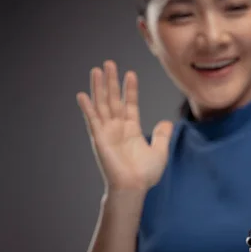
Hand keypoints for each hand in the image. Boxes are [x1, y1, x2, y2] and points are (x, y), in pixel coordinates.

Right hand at [76, 60, 172, 192]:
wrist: (134, 187)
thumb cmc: (145, 174)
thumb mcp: (160, 151)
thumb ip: (162, 135)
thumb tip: (167, 122)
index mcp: (131, 129)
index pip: (129, 103)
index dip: (129, 89)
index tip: (130, 74)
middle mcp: (117, 127)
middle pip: (113, 99)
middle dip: (111, 81)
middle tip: (108, 63)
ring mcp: (107, 132)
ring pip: (102, 105)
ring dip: (98, 88)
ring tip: (96, 70)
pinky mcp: (99, 139)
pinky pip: (92, 120)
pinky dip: (87, 108)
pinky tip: (83, 95)